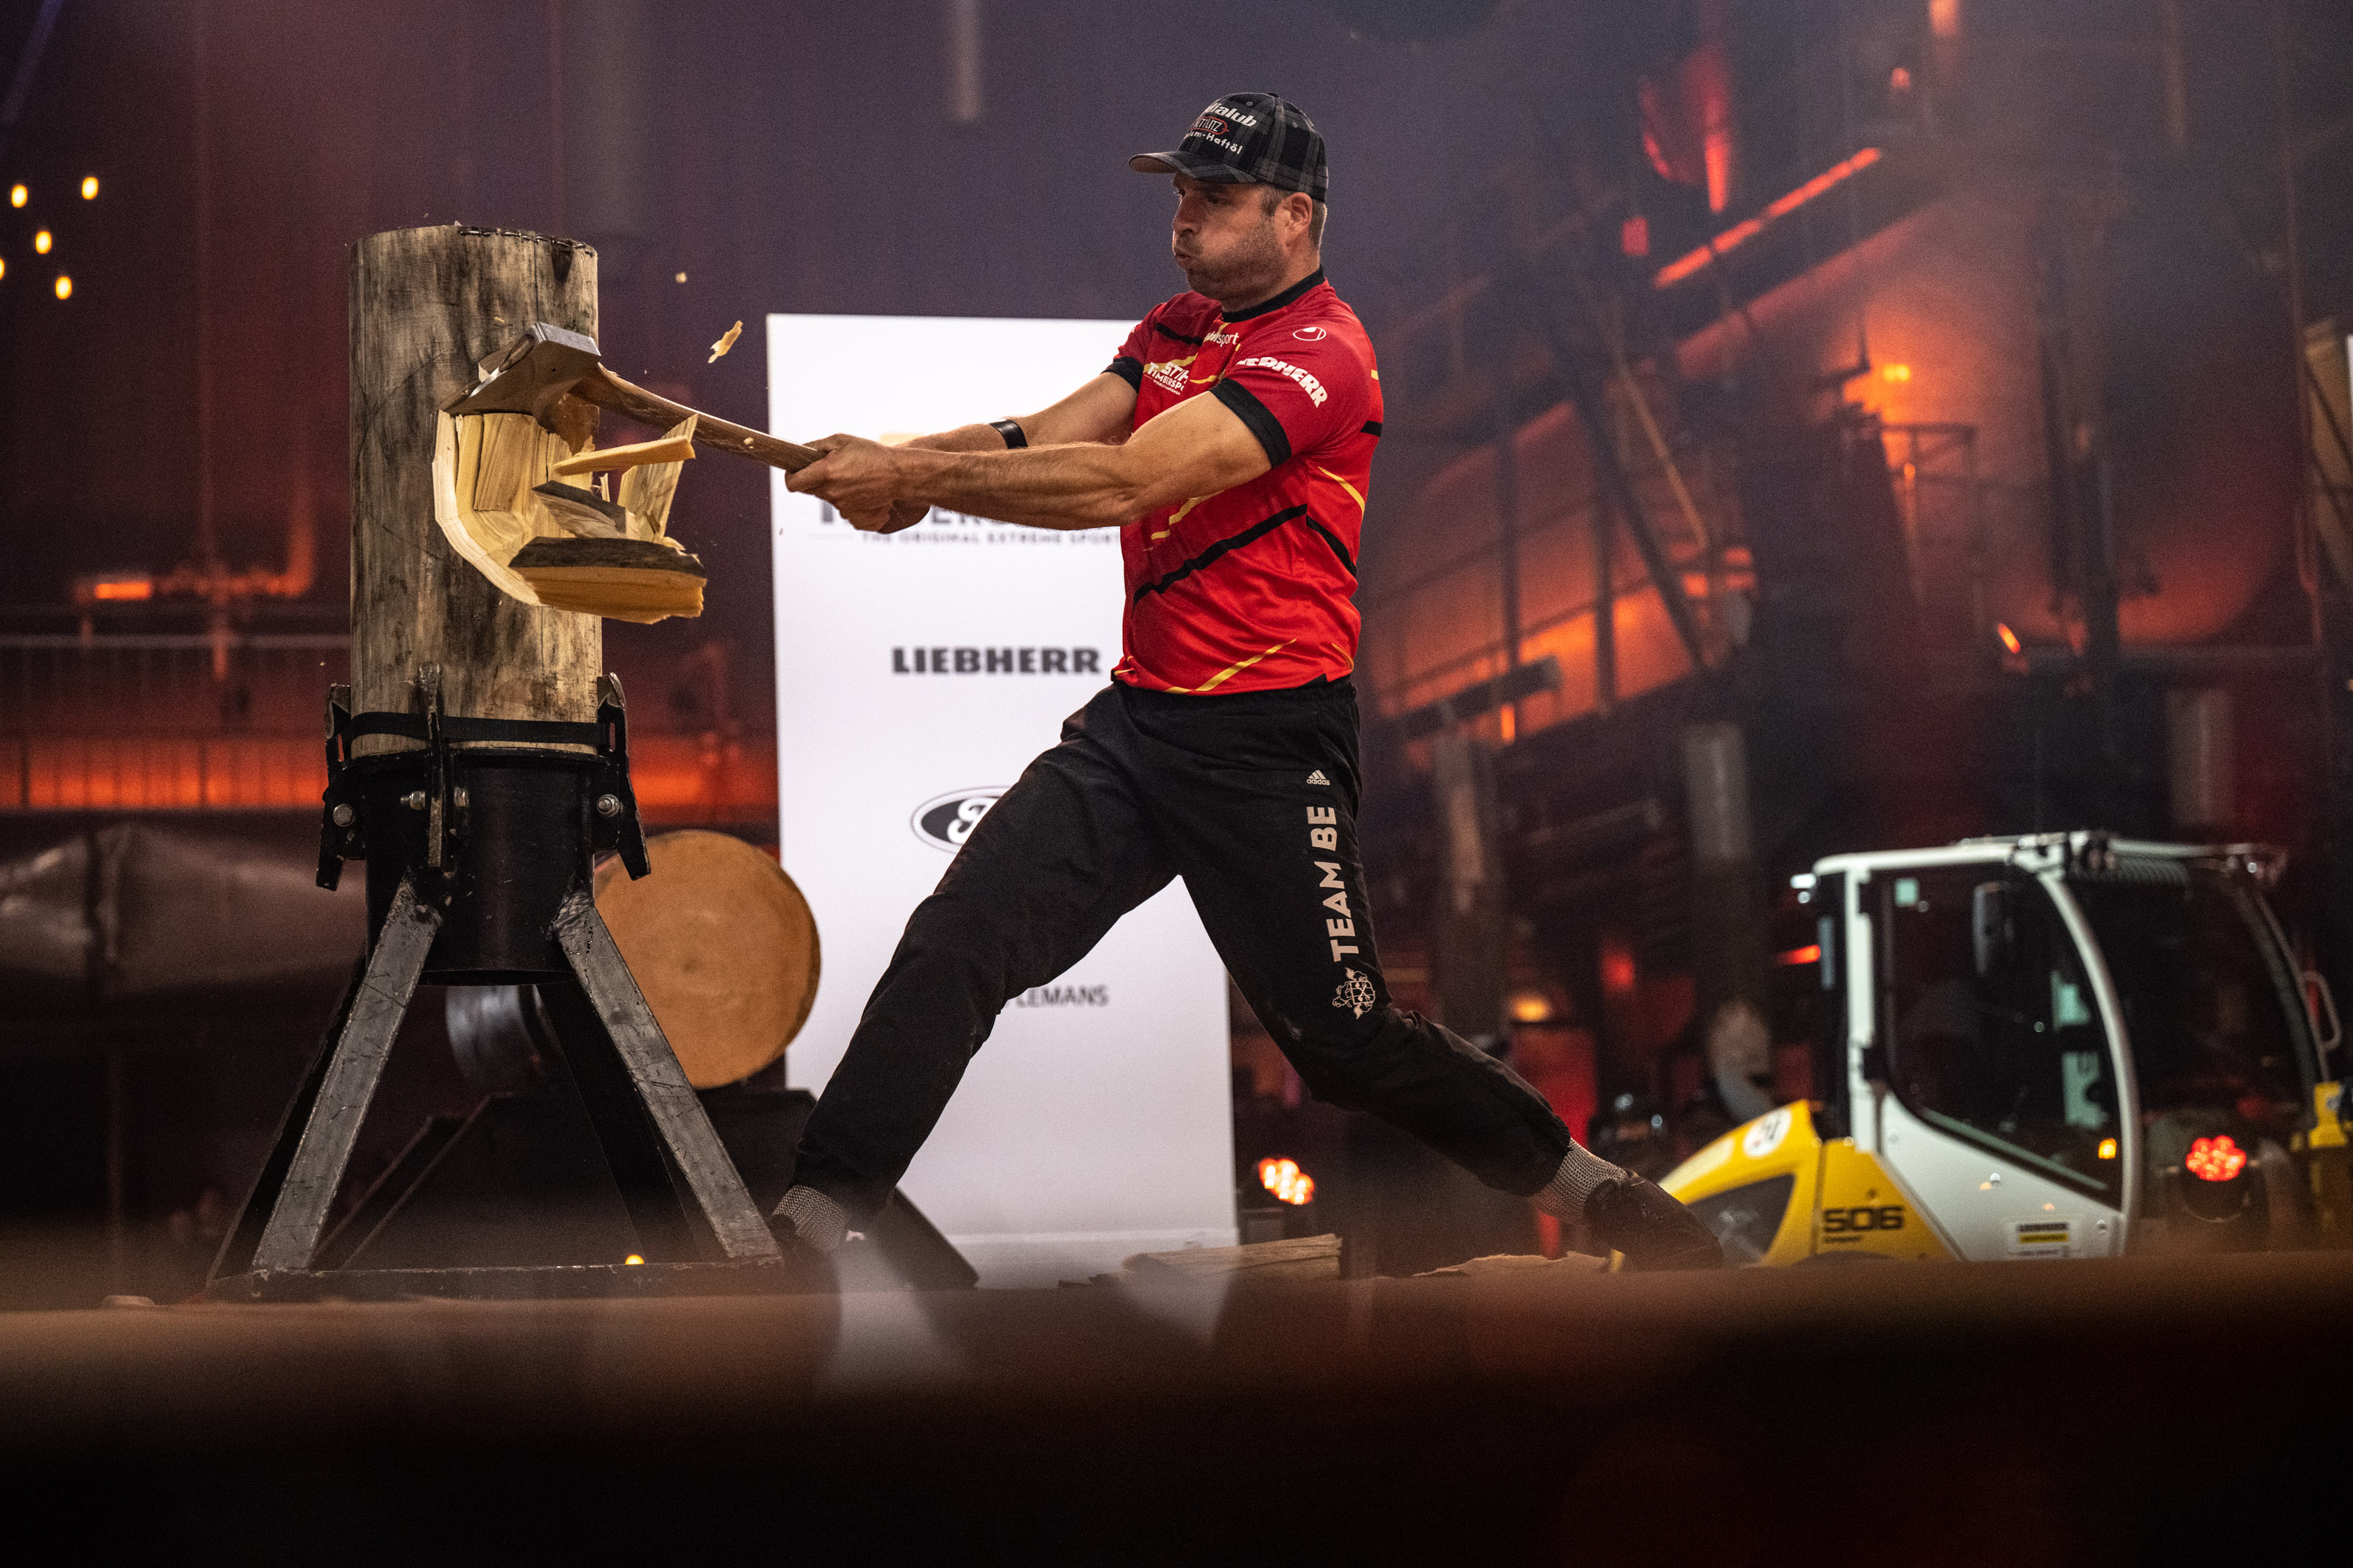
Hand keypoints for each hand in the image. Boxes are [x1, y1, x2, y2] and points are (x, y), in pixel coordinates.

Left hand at [785, 434, 911, 532]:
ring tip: (854, 478)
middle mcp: (832, 493)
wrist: (901, 475)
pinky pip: (843, 509)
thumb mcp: (842, 440)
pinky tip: (862, 490)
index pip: (793, 483)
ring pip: (829, 499)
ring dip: (835, 489)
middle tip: (835, 468)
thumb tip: (799, 454)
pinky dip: (849, 500)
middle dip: (817, 479)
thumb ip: (816, 447)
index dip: (791, 477)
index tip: (795, 471)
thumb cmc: (872, 454)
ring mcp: (843, 508)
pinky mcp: (855, 517)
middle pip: (811, 490)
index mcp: (826, 473)